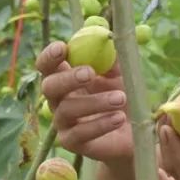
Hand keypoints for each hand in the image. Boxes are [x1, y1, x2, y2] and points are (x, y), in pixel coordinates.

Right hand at [36, 41, 133, 164]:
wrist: (132, 132)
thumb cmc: (121, 96)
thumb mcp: (120, 74)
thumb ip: (112, 58)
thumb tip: (109, 37)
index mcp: (64, 77)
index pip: (47, 65)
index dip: (50, 56)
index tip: (63, 48)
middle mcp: (58, 99)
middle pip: (49, 86)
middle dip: (68, 78)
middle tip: (89, 73)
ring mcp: (62, 122)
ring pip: (67, 110)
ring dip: (96, 102)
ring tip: (121, 98)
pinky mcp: (71, 142)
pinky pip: (80, 133)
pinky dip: (101, 124)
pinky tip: (119, 118)